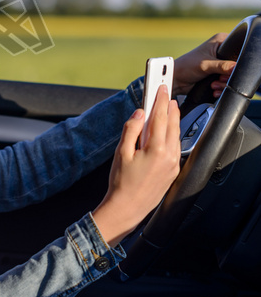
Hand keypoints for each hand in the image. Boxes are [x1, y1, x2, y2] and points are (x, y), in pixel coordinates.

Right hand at [92, 85, 180, 246]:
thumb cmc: (121, 184)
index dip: (160, 100)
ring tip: (168, 109)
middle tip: (167, 93)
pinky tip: (166, 131)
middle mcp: (169, 156)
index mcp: (156, 150)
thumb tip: (139, 114)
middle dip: (170, 107)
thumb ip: (131, 130)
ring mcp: (173, 165)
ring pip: (176, 135)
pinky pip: (176, 147)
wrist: (127, 208)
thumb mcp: (121, 153)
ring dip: (173, 120)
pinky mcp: (173, 171)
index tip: (161, 88)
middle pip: (172, 124)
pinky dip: (172, 135)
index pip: (160, 117)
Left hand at [173, 33, 235, 97]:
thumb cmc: (186, 66)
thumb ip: (222, 66)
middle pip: (238, 65)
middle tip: (219, 78)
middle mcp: (222, 51)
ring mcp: (221, 64)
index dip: (238, 60)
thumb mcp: (205, 65)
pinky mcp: (218, 74)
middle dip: (229, 76)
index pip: (238, 48)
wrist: (176, 80)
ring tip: (213, 84)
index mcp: (220, 41)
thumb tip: (236, 68)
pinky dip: (221, 88)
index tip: (230, 69)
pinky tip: (213, 89)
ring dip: (224, 84)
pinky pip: (227, 83)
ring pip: (233, 76)